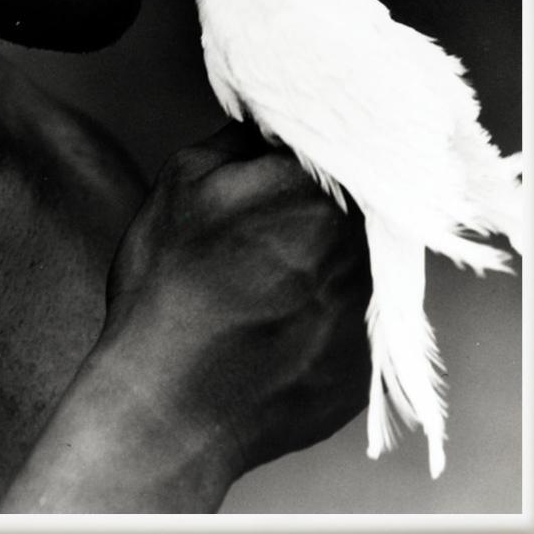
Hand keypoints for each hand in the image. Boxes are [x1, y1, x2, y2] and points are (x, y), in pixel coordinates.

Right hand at [101, 120, 372, 482]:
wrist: (166, 407)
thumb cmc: (166, 288)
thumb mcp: (182, 183)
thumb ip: (239, 140)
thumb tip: (270, 126)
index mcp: (315, 190)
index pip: (338, 143)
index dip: (312, 149)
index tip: (289, 159)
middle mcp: (358, 245)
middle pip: (357, 201)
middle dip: (321, 202)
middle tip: (270, 222)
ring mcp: (367, 309)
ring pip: (361, 258)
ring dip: (327, 256)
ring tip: (270, 276)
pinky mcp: (364, 363)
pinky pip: (354, 317)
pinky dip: (323, 312)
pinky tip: (276, 322)